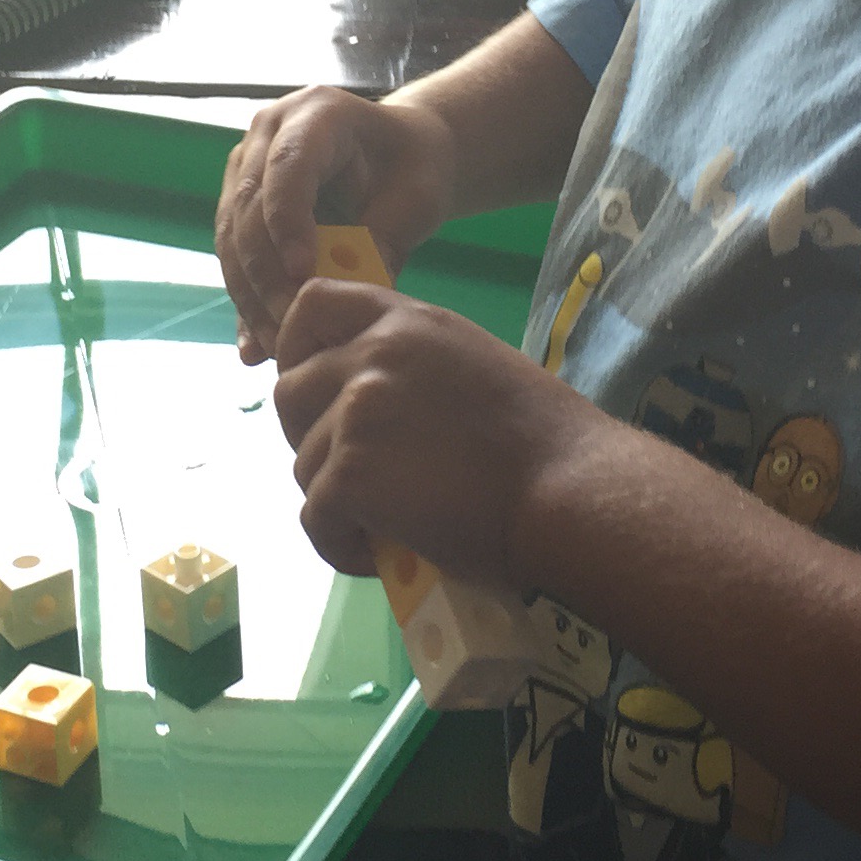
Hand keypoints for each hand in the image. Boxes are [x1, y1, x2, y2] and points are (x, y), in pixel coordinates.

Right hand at [216, 87, 457, 361]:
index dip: (288, 221)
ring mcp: (245, 164)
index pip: (289, 167)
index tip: (303, 275)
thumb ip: (382, 242)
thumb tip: (344, 301)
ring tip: (280, 347)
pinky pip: (232, 256)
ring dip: (252, 297)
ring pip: (231, 237)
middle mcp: (268, 130)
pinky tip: (257, 347)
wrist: (396, 156)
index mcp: (317, 112)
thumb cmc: (414, 169)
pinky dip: (246, 303)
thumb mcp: (416, 200)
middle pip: (250, 207)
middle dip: (268, 274)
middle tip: (295, 328)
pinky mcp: (237, 202)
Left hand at [270, 278, 628, 584]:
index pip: (313, 303)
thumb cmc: (543, 441)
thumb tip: (364, 400)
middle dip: (308, 436)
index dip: (296, 345)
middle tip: (353, 473)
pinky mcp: (350, 476)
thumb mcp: (472, 364)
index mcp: (408, 323)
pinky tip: (379, 556)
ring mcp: (356, 414)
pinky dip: (339, 545)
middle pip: (289, 391)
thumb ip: (412, 367)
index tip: (309, 382)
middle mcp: (373, 356)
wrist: (570, 491)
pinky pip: (315, 518)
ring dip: (334, 500)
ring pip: (303, 464)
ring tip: (383, 526)